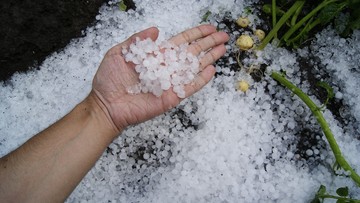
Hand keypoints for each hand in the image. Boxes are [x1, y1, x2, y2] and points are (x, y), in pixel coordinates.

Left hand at [91, 25, 228, 131]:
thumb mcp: (119, 53)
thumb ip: (138, 40)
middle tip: (224, 35)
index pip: (181, 42)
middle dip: (208, 43)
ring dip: (209, 58)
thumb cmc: (109, 80)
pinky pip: (189, 87)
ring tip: (223, 49)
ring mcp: (170, 83)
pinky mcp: (171, 97)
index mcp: (156, 56)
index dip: (196, 34)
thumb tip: (156, 29)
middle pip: (192, 52)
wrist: (106, 105)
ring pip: (194, 68)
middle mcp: (167, 68)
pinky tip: (212, 70)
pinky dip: (201, 80)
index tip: (209, 28)